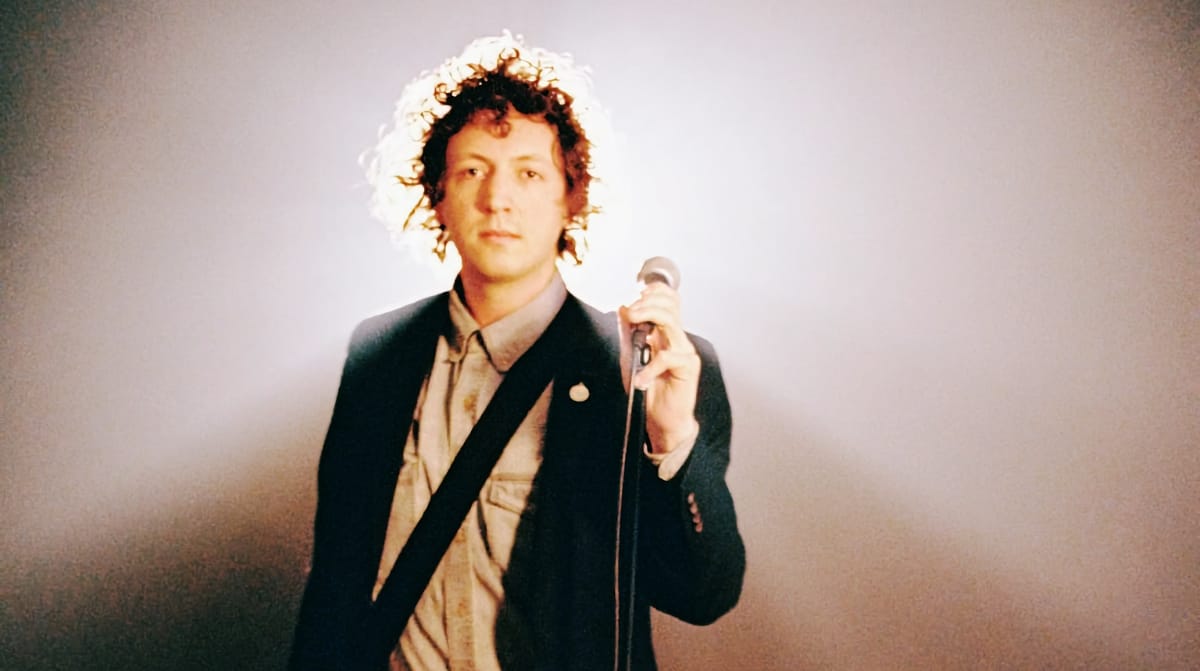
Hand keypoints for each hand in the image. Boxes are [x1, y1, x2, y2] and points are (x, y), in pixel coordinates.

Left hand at [618, 283, 700, 453]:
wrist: (661, 421)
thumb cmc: (648, 392)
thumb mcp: (630, 358)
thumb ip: (627, 333)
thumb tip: (622, 307)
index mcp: (664, 333)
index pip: (667, 300)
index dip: (654, 291)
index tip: (635, 293)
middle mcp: (676, 338)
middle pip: (670, 304)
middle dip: (647, 301)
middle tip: (631, 311)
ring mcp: (684, 351)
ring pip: (671, 321)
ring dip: (649, 316)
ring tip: (633, 321)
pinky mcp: (688, 367)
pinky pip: (668, 356)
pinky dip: (650, 367)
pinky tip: (641, 379)